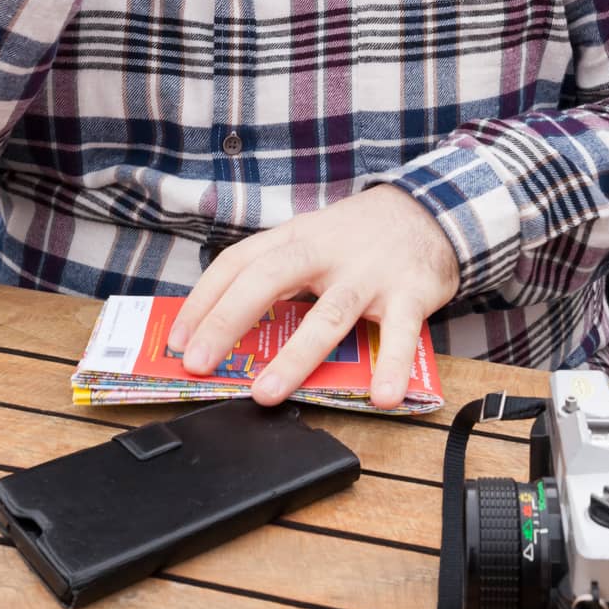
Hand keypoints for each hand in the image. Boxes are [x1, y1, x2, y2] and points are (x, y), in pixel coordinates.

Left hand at [169, 186, 459, 409]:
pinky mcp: (411, 293)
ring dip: (295, 357)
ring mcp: (370, 273)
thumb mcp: (313, 241)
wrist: (431, 212)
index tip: (177, 341)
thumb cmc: (359, 238)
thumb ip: (279, 277)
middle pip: (269, 280)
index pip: (238, 262)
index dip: (204, 300)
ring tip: (265, 394)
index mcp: (296, 237)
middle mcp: (328, 251)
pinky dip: (392, 367)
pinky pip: (401, 335)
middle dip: (228, 322)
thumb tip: (226, 330)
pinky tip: (380, 397)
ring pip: (328, 316)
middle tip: (199, 364)